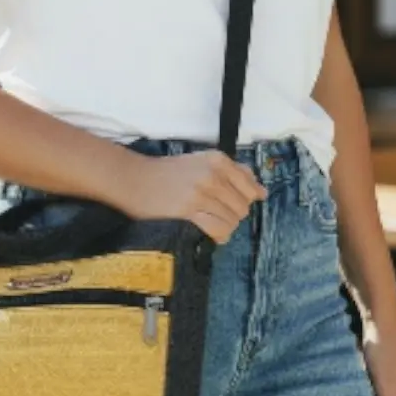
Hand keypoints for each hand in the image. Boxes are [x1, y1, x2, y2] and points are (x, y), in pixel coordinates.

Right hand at [120, 149, 266, 243]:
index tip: (230, 203)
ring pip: (232, 220)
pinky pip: (218, 229)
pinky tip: (210, 234)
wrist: (133, 178)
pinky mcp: (189, 210)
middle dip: (233, 215)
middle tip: (214, 214)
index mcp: (218, 160)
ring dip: (224, 226)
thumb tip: (261, 191)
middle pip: (243, 207)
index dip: (244, 200)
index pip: (251, 188)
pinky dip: (218, 236)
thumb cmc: (167, 172)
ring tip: (210, 223)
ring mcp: (202, 192)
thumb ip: (234, 173)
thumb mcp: (202, 162)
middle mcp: (213, 174)